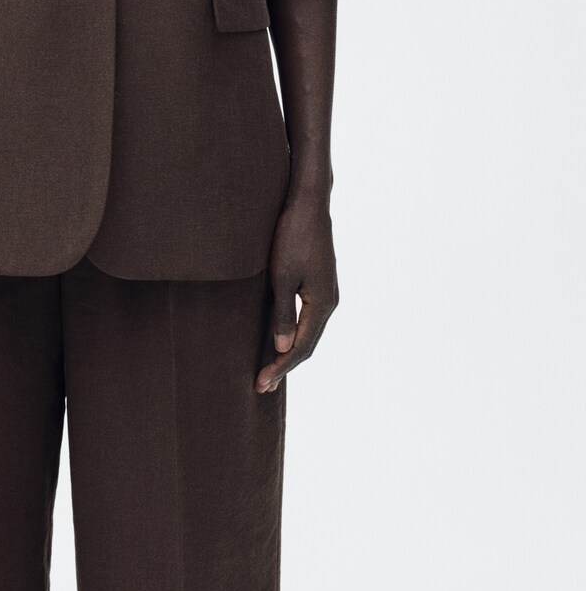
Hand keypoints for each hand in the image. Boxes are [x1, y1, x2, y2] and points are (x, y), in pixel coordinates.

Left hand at [255, 194, 338, 393]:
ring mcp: (326, 293)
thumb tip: (284, 347)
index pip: (301, 347)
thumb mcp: (282, 277)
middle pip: (307, 345)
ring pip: (308, 334)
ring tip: (269, 372)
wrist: (308, 203)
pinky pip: (307, 320)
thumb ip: (283, 314)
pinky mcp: (319, 285)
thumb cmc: (293, 236)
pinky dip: (293, 337)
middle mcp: (329, 302)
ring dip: (289, 354)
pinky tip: (281, 342)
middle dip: (284, 367)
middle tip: (261, 387)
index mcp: (322, 304)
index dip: (280, 368)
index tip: (260, 384)